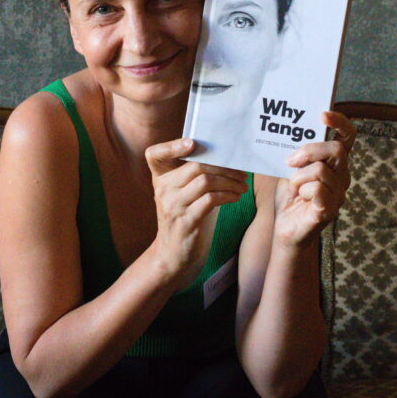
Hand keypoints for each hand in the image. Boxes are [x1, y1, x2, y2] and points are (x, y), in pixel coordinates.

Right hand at [145, 138, 248, 286]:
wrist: (173, 254)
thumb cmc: (184, 218)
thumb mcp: (182, 194)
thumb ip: (192, 175)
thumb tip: (224, 155)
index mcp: (160, 179)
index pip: (154, 154)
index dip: (171, 146)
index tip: (192, 143)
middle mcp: (163, 190)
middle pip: (196, 166)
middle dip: (224, 167)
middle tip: (240, 172)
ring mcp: (173, 206)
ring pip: (206, 181)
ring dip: (230, 182)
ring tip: (242, 186)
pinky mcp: (186, 221)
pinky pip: (211, 199)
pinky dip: (228, 195)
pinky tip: (235, 197)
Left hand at [274, 111, 355, 247]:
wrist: (285, 229)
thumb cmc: (290, 197)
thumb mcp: (289, 169)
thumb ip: (296, 153)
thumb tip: (289, 132)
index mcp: (334, 163)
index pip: (347, 137)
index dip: (340, 122)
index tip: (323, 115)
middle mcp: (342, 177)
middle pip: (336, 150)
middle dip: (310, 151)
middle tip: (291, 161)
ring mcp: (338, 194)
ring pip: (321, 171)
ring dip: (299, 177)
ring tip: (294, 188)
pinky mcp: (329, 210)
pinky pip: (317, 190)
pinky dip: (302, 191)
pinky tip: (299, 198)